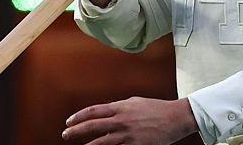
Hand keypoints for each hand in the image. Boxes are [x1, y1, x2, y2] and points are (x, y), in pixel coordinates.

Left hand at [62, 96, 196, 144]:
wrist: (176, 118)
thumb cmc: (157, 108)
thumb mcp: (136, 102)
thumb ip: (119, 107)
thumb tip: (105, 112)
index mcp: (122, 107)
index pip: (94, 111)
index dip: (78, 116)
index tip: (69, 122)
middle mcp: (122, 120)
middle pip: (92, 126)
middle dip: (75, 131)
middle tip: (66, 134)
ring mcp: (128, 134)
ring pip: (100, 143)